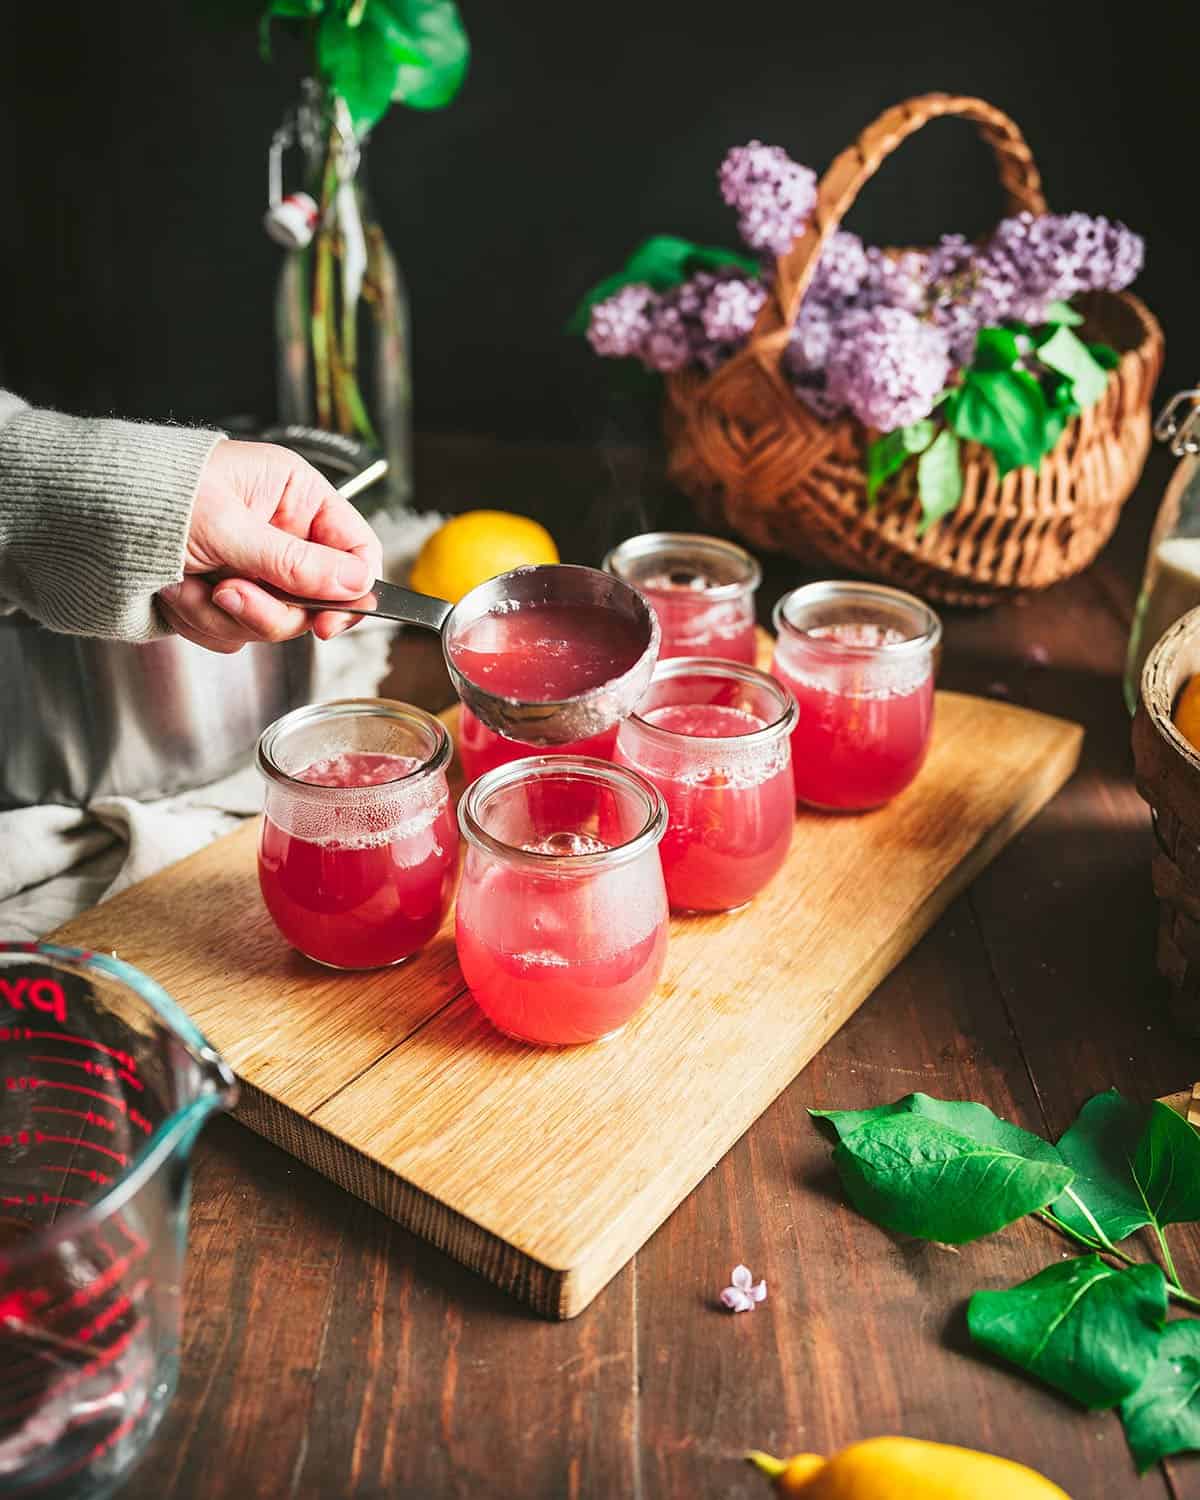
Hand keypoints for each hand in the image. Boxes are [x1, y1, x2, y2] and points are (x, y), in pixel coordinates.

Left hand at [157, 439, 382, 652]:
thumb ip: (296, 562)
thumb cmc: (151, 494)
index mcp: (294, 495)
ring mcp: (254, 569)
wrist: (83, 519)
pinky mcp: (225, 598)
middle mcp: (281, 532)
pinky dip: (203, 621)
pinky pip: (236, 633)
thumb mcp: (230, 527)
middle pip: (316, 599)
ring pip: (275, 623)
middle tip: (229, 593)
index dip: (352, 590)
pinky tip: (177, 593)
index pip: (356, 548)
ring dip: (226, 615)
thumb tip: (356, 583)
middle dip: (268, 607)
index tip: (328, 622)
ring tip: (189, 586)